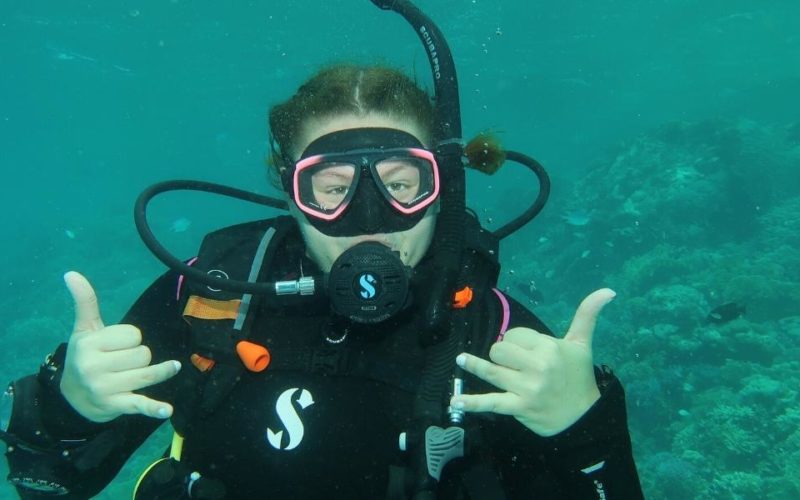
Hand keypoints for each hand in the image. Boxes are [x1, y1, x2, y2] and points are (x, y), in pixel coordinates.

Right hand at [60, 271, 181, 422]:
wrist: (72, 398)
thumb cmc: (84, 357)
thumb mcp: (83, 331)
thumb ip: (85, 302)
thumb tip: (71, 273)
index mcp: (88, 344)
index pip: (133, 334)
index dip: (130, 339)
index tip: (115, 346)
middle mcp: (93, 367)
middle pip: (143, 354)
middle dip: (138, 357)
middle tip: (121, 364)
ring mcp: (105, 388)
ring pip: (148, 372)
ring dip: (157, 371)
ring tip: (156, 370)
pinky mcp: (116, 406)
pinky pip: (139, 404)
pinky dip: (154, 409)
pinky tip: (166, 410)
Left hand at [450, 288, 615, 435]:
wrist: (584, 416)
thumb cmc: (578, 375)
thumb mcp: (582, 343)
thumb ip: (588, 314)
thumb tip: (608, 290)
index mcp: (549, 347)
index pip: (515, 335)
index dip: (516, 340)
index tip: (526, 351)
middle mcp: (538, 366)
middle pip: (500, 350)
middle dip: (502, 355)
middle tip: (514, 364)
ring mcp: (527, 388)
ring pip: (492, 371)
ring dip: (474, 365)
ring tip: (461, 359)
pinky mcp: (519, 407)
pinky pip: (491, 403)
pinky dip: (472, 403)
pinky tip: (456, 401)